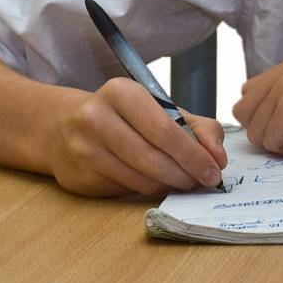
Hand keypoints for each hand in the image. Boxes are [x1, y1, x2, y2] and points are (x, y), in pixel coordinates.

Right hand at [44, 77, 227, 197]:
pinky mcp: (79, 175)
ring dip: (169, 186)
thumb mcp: (162, 110)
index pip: (165, 130)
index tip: (214, 171)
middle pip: (153, 158)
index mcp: (121, 92)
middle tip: (202, 182)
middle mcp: (96, 117)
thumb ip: (199, 129)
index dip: (194, 155)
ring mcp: (83, 148)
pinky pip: (126, 190)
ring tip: (182, 182)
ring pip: (140, 179)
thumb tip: (218, 159)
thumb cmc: (126, 118)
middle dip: (185, 175)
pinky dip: (148, 190)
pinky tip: (155, 182)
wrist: (64, 127)